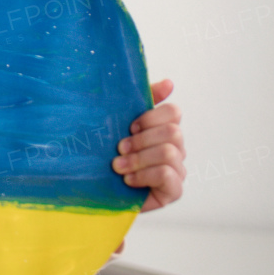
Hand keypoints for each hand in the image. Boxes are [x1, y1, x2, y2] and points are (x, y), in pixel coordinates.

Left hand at [114, 79, 185, 213]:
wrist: (96, 189)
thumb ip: (142, 101)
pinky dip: (144, 176)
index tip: (129, 126)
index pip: (174, 112)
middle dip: (142, 140)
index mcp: (163, 129)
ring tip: (118, 166)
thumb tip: (169, 83)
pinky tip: (128, 180)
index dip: (151, 117)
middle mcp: (176, 148)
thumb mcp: (119, 124)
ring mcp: (177, 170)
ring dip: (139, 159)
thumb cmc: (107, 153)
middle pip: (173, 132)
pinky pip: (167, 175)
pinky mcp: (173, 191)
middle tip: (120, 148)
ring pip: (169, 153)